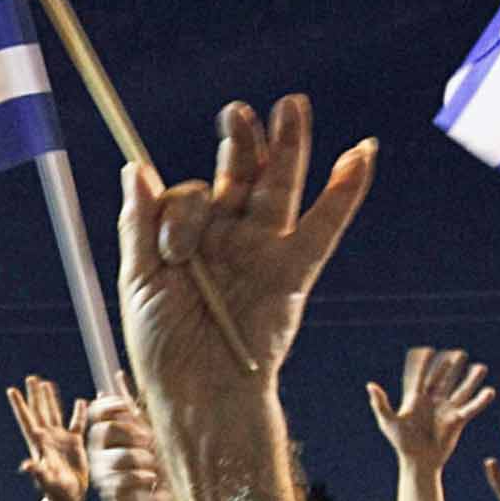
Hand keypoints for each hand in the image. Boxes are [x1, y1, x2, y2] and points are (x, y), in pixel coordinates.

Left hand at [7, 375, 89, 500]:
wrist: (70, 497)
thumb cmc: (57, 491)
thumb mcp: (47, 480)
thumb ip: (37, 472)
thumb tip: (26, 465)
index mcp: (39, 443)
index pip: (27, 419)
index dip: (20, 405)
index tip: (11, 390)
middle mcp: (48, 438)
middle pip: (39, 411)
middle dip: (35, 395)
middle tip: (31, 377)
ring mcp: (61, 439)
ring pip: (54, 413)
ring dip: (50, 399)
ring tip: (46, 383)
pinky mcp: (75, 443)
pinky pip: (77, 423)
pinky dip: (79, 412)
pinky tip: (81, 401)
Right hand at [87, 379, 162, 500]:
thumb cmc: (152, 469)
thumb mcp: (146, 434)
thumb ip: (131, 408)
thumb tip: (117, 375)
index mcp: (104, 439)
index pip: (97, 413)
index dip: (111, 405)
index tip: (128, 408)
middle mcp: (98, 455)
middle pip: (107, 431)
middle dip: (133, 433)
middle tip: (150, 443)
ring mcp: (103, 474)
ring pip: (122, 455)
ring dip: (145, 459)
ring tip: (155, 470)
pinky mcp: (111, 495)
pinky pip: (126, 479)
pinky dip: (144, 479)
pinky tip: (153, 481)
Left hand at [118, 95, 374, 407]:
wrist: (198, 395)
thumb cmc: (162, 348)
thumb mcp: (138, 282)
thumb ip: (139, 225)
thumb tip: (136, 167)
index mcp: (187, 238)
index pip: (187, 196)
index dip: (178, 212)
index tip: (175, 251)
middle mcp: (226, 239)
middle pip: (238, 176)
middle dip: (240, 142)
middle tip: (236, 112)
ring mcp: (262, 252)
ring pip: (278, 189)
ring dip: (287, 147)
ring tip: (292, 105)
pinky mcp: (293, 273)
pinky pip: (323, 228)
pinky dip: (345, 193)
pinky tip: (362, 155)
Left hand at [366, 347, 495, 470]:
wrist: (418, 462)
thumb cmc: (401, 443)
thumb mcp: (388, 422)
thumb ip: (380, 403)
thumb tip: (370, 385)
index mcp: (416, 399)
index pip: (421, 376)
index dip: (424, 364)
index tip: (427, 350)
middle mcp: (433, 401)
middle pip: (443, 379)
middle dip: (450, 367)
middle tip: (459, 353)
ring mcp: (446, 410)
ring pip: (461, 390)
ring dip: (471, 379)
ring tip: (481, 367)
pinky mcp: (457, 420)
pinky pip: (471, 408)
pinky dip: (480, 400)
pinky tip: (490, 391)